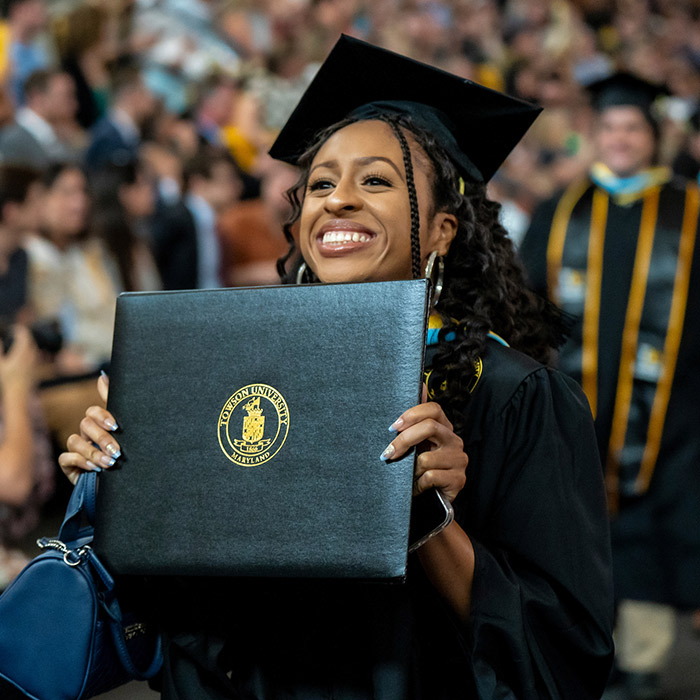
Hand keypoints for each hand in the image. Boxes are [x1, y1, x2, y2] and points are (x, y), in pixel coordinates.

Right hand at [0, 326, 37, 395]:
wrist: (19, 392)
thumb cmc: (7, 379)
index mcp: (23, 353)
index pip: (25, 336)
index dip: (20, 330)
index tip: (14, 328)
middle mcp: (32, 356)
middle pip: (30, 341)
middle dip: (24, 335)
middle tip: (16, 332)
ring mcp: (35, 361)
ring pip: (34, 347)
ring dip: (27, 342)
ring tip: (19, 340)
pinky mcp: (36, 367)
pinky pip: (35, 354)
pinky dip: (30, 350)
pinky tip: (24, 351)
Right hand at [58, 373, 121, 484]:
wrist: (128, 489)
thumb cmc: (130, 462)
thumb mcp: (131, 437)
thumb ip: (122, 408)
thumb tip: (104, 376)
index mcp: (103, 425)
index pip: (96, 410)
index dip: (102, 414)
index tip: (116, 425)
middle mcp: (88, 434)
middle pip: (86, 424)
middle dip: (101, 437)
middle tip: (117, 450)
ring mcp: (78, 449)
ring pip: (75, 440)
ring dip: (93, 452)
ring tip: (110, 462)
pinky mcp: (70, 465)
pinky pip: (66, 457)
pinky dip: (80, 461)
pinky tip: (95, 468)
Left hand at [382, 387, 467, 501]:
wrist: (430, 502)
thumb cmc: (419, 469)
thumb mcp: (414, 444)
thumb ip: (415, 419)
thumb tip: (420, 384)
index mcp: (443, 428)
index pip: (434, 409)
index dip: (412, 414)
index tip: (392, 427)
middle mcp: (454, 441)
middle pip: (430, 427)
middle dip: (404, 440)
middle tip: (387, 452)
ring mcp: (459, 460)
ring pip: (426, 458)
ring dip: (410, 469)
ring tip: (408, 476)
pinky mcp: (459, 479)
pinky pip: (430, 476)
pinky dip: (418, 484)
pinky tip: (417, 487)